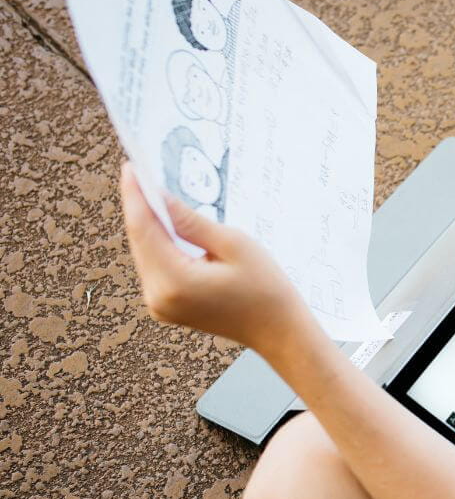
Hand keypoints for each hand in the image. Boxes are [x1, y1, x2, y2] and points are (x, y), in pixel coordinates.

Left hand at [119, 162, 308, 352]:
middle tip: (140, 173)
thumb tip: (159, 196)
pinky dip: (157, 245)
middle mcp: (158, 296)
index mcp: (175, 281)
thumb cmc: (266, 288)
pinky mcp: (165, 307)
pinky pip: (154, 268)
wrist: (279, 331)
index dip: (136, 195)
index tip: (131, 167)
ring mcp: (159, 306)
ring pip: (144, 254)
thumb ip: (190, 221)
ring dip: (148, 226)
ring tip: (151, 194)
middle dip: (139, 207)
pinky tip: (164, 226)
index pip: (144, 229)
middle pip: (139, 242)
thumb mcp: (233, 244)